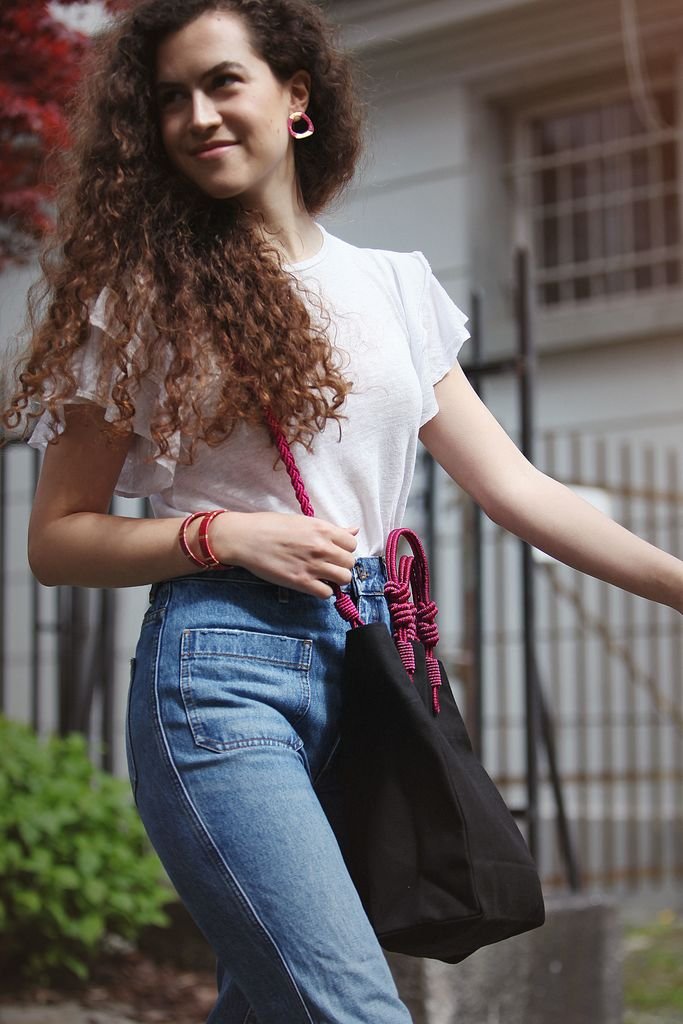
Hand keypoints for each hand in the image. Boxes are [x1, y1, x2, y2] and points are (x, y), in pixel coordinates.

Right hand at [213, 511, 358, 597]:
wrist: (245, 538)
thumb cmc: (269, 526)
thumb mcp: (302, 521)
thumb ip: (329, 529)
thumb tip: (353, 530)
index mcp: (322, 529)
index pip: (352, 543)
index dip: (345, 549)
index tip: (335, 551)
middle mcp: (321, 547)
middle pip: (350, 562)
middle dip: (341, 565)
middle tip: (328, 565)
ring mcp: (312, 565)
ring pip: (343, 578)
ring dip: (336, 579)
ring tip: (323, 576)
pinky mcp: (300, 581)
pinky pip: (326, 593)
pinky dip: (323, 591)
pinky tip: (313, 584)